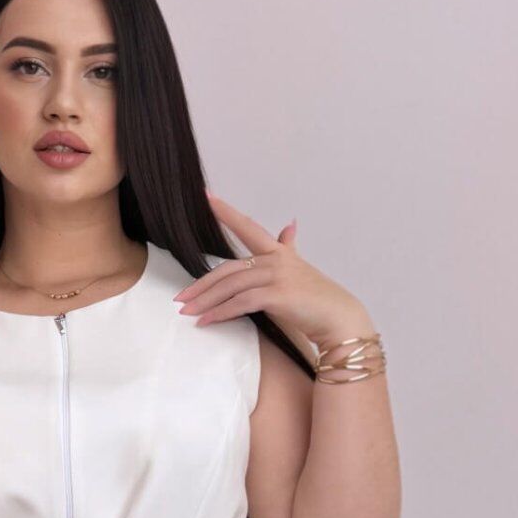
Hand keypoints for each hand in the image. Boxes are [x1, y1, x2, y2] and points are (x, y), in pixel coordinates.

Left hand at [174, 188, 374, 349]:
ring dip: (205, 301)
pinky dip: (220, 313)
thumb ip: (289, 247)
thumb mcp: (300, 267)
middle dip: (202, 284)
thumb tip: (290, 225)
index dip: (227, 212)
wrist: (337, 318)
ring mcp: (276, 276)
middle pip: (228, 268)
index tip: (207, 197)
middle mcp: (275, 260)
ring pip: (231, 286)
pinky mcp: (276, 296)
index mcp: (278, 251)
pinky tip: (206, 321)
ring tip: (187, 312)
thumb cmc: (316, 298)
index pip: (248, 227)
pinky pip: (240, 303)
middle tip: (180, 297)